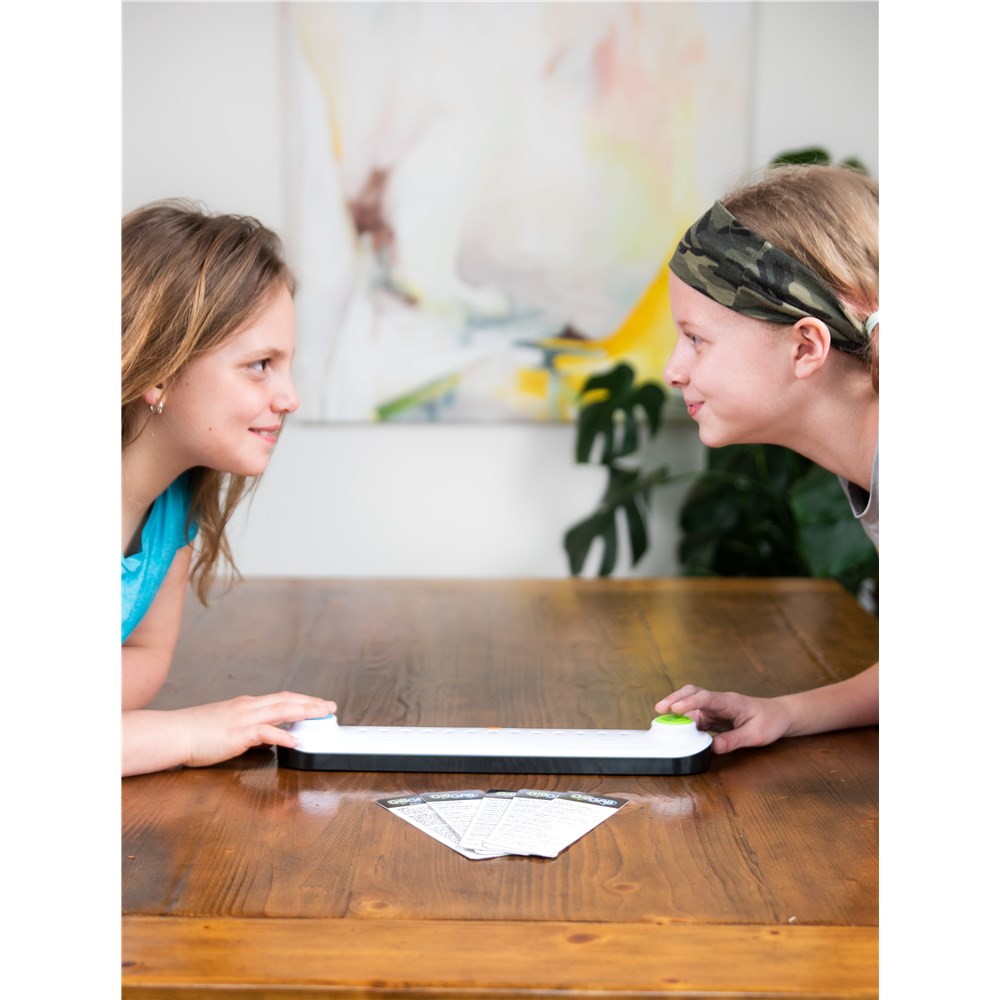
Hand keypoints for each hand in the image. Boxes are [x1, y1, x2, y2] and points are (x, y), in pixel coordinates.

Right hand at [176, 692, 338, 766]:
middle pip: (286, 700)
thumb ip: (245, 729)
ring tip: (323, 715)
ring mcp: (243, 718)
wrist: (173, 733)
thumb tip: (262, 737)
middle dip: (311, 702)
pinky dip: (284, 736)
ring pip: (282, 710)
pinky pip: (266, 732)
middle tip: (330, 706)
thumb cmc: (193, 732)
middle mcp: (248, 707)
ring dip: (305, 712)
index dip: (300, 700)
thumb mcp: (225, 725)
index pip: (279, 698)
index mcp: (245, 705)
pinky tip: (297, 741)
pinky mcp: (238, 733)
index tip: (316, 703)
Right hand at [655, 685, 793, 753]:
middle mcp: (720, 702)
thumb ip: (734, 740)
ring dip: (677, 709)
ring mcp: (716, 708)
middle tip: (659, 708)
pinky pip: (696, 716)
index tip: (675, 708)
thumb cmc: (770, 722)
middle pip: (693, 693)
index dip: (689, 702)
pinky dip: (684, 720)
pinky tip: (677, 729)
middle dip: (675, 698)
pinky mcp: (715, 716)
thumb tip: (713, 748)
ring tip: (662, 719)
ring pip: (692, 704)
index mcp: (730, 702)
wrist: (779, 715)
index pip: (706, 698)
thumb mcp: (756, 735)